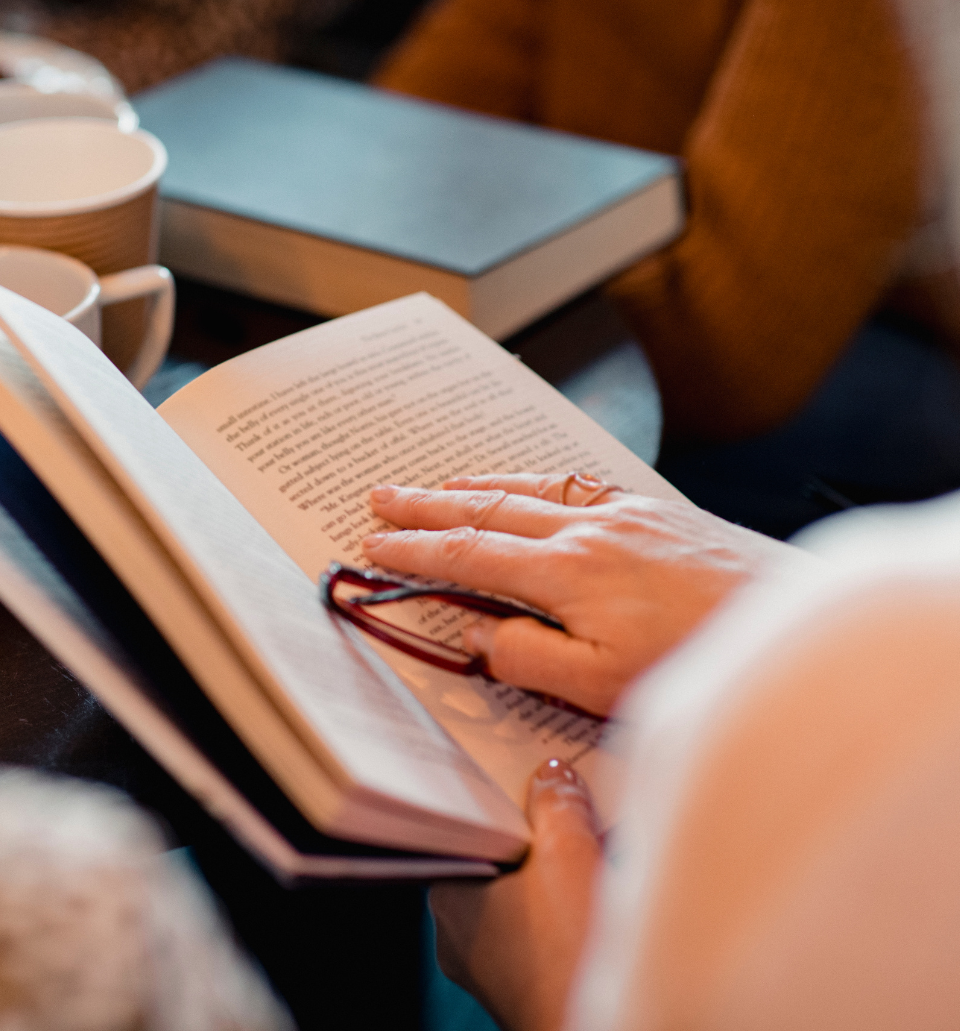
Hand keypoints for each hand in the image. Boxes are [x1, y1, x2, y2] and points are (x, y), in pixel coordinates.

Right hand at [364, 473, 798, 713]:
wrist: (791, 619)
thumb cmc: (700, 661)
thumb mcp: (602, 685)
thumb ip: (527, 657)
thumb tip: (476, 633)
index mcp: (566, 571)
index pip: (468, 555)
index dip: (416, 550)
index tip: (376, 545)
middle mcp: (588, 528)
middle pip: (488, 509)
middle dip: (428, 504)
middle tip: (381, 496)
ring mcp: (624, 512)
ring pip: (529, 489)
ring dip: (473, 486)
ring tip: (435, 484)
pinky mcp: (656, 510)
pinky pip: (573, 483)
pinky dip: (531, 481)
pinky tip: (525, 485)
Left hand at [431, 758, 599, 1030]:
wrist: (596, 1027)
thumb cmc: (568, 952)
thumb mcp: (567, 852)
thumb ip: (557, 804)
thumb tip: (554, 777)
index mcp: (447, 891)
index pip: (465, 829)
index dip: (498, 800)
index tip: (524, 775)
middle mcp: (456, 932)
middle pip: (497, 861)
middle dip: (534, 835)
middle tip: (566, 804)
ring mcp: (488, 966)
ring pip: (520, 899)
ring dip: (554, 874)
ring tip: (590, 845)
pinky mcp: (523, 988)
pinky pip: (539, 933)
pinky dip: (564, 912)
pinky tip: (595, 896)